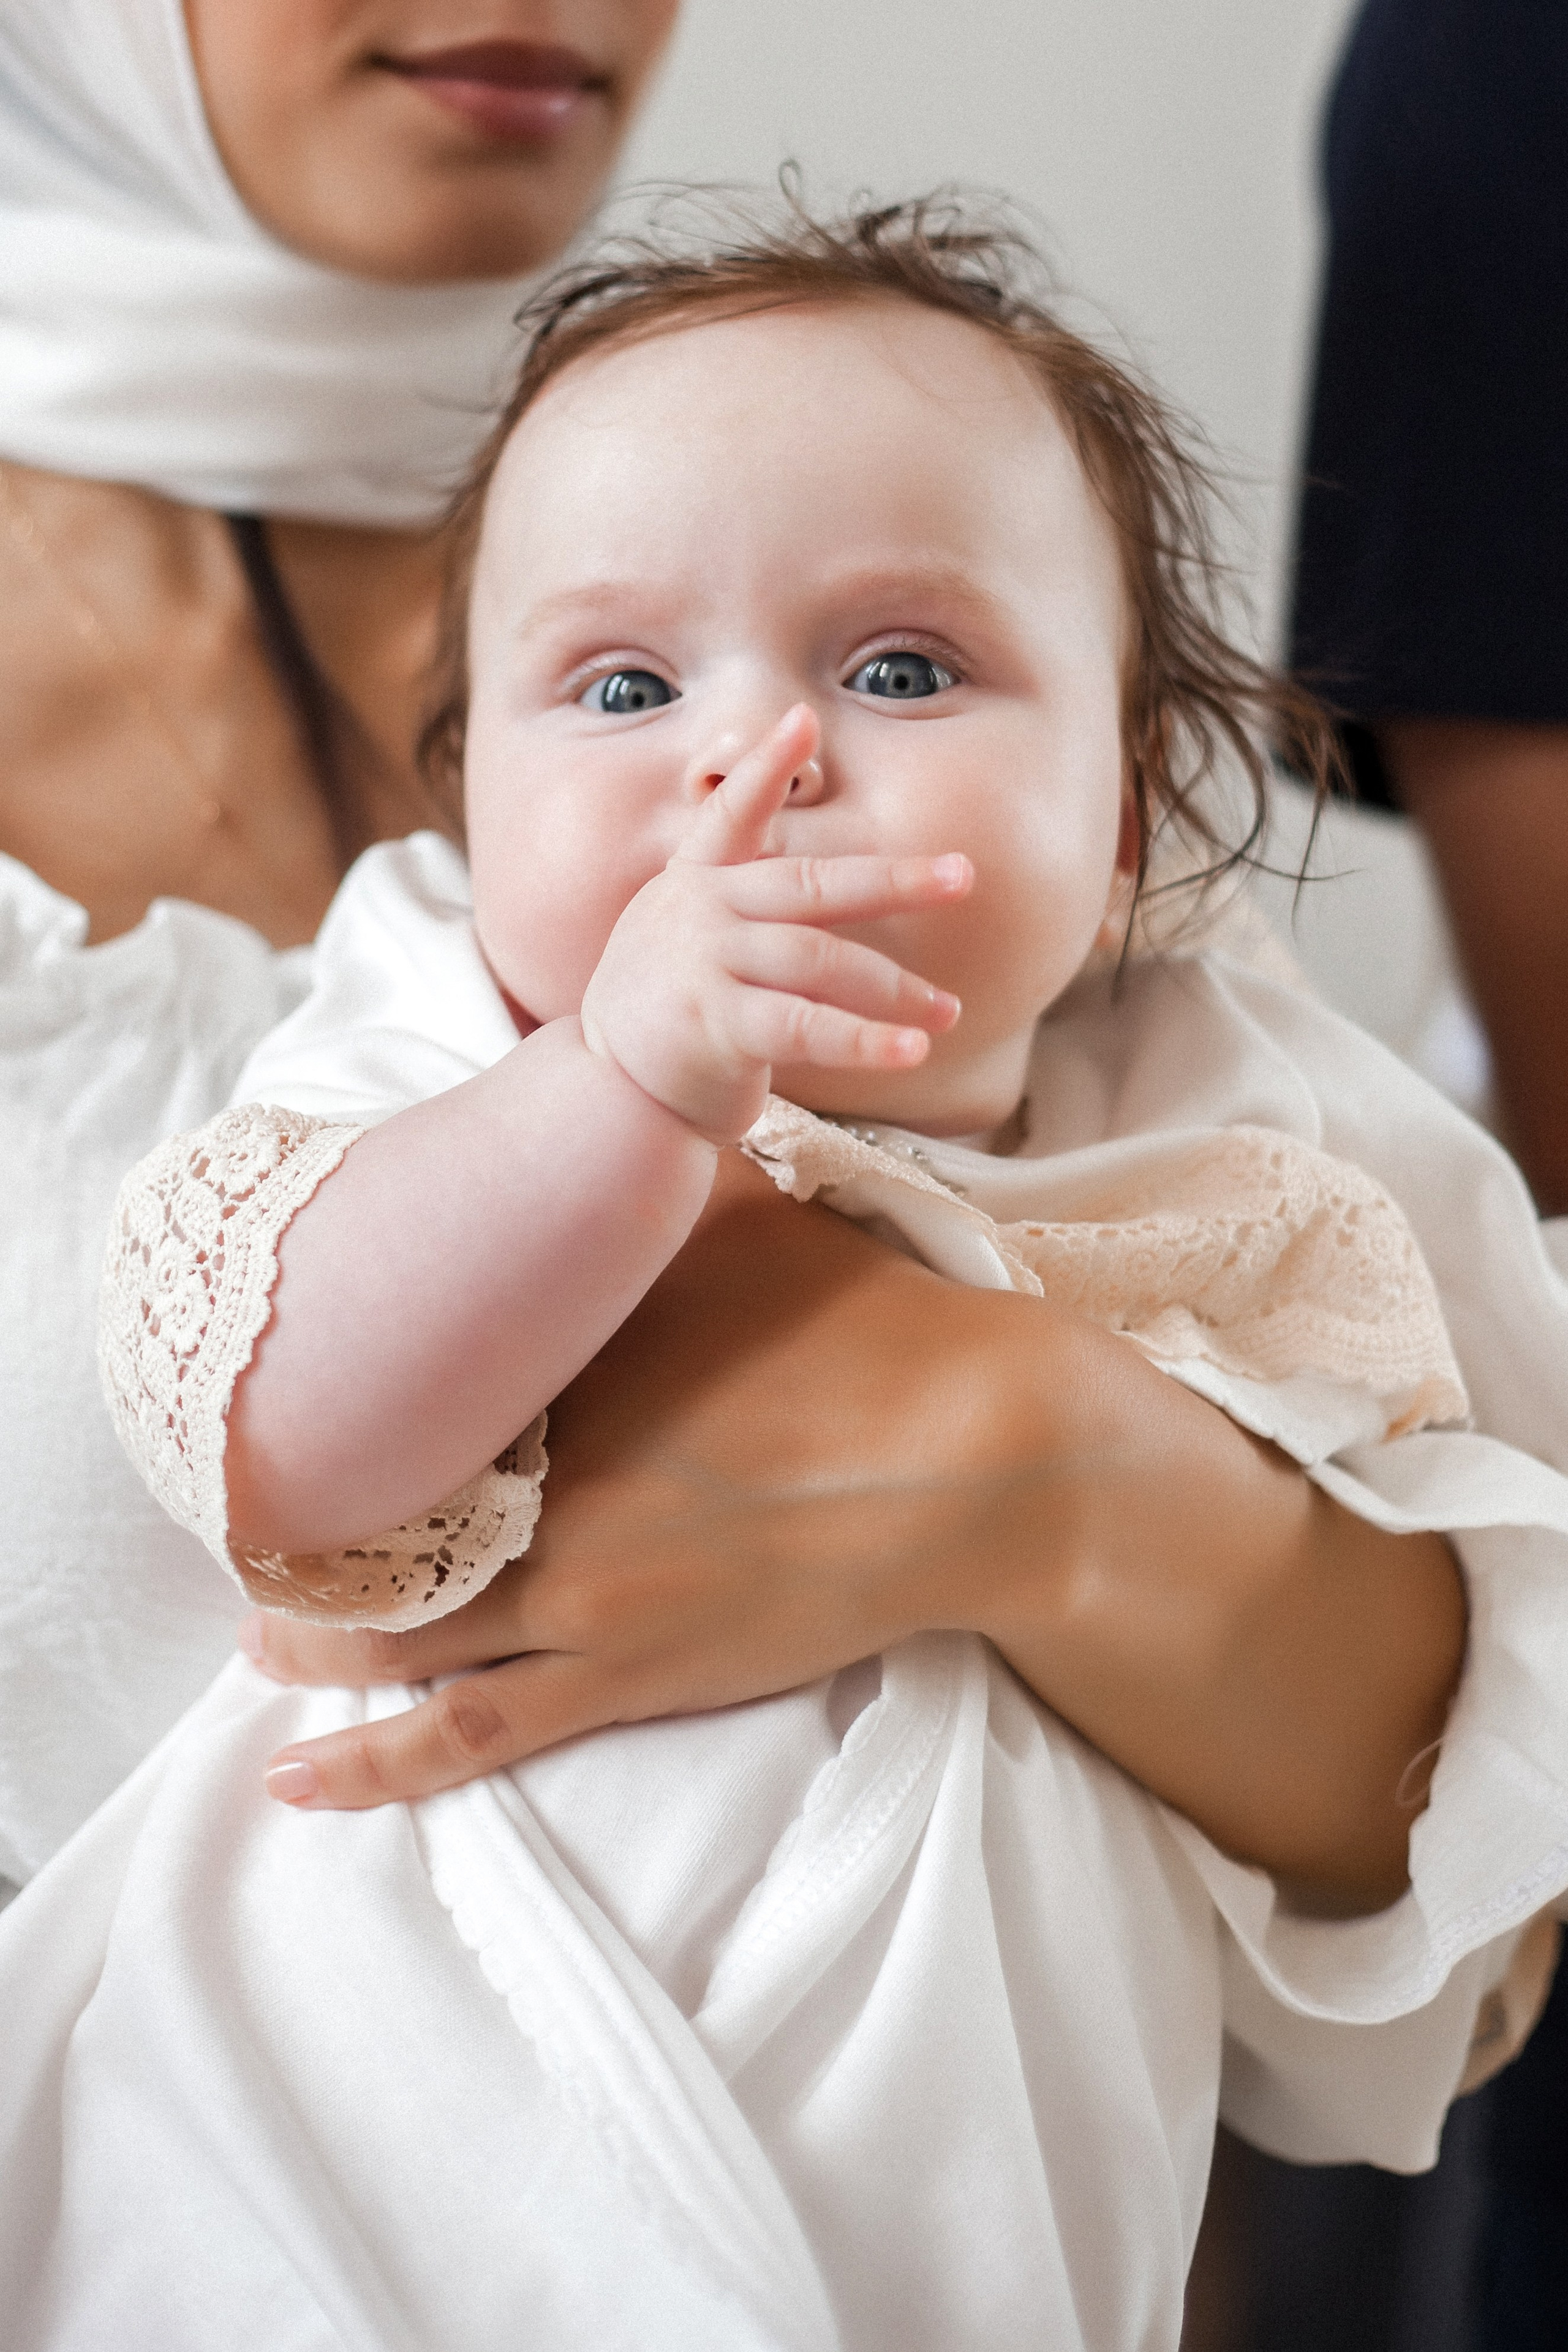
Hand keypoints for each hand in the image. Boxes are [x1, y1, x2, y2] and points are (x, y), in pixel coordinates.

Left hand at [250, 1153, 949, 1805]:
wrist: (975, 1455)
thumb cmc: (863, 1330)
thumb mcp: (741, 1216)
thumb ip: (651, 1179)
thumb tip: (605, 1107)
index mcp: (558, 1374)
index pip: (406, 1398)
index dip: (338, 1412)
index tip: (286, 1413)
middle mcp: (543, 1491)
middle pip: (376, 1524)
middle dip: (302, 1533)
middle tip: (247, 1527)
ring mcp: (579, 1599)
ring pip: (396, 1641)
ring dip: (313, 1641)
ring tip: (256, 1638)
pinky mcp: (627, 1679)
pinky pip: (471, 1737)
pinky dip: (374, 1764)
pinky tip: (297, 1778)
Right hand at [579, 703, 967, 1138]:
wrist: (612, 1092)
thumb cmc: (669, 1012)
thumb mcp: (687, 934)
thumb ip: (741, 899)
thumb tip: (819, 879)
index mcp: (696, 882)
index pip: (731, 813)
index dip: (765, 767)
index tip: (802, 719)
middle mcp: (701, 912)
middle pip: (811, 885)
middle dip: (893, 880)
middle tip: (961, 876)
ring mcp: (706, 964)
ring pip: (820, 961)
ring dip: (893, 989)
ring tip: (947, 1012)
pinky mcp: (715, 1024)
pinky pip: (805, 1027)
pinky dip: (863, 1040)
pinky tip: (909, 1051)